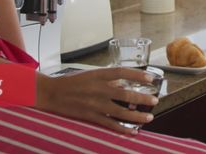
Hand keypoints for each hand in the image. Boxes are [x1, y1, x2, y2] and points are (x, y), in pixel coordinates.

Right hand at [35, 67, 158, 134]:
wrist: (50, 93)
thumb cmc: (71, 83)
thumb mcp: (90, 75)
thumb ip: (107, 80)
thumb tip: (124, 86)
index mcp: (98, 75)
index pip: (122, 72)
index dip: (137, 75)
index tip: (151, 78)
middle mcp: (98, 88)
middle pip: (125, 94)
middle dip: (142, 98)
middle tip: (154, 100)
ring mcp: (94, 104)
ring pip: (121, 111)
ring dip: (137, 116)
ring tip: (149, 117)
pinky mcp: (90, 116)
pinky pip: (110, 124)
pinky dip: (123, 129)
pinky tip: (133, 131)